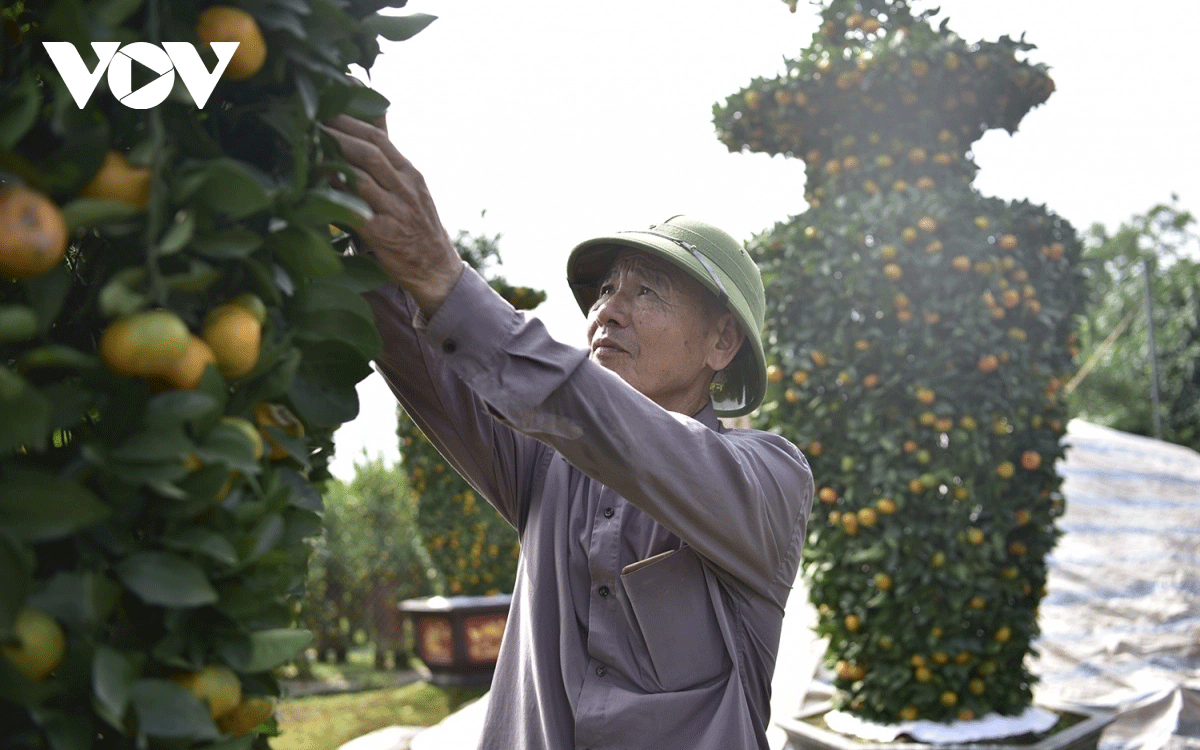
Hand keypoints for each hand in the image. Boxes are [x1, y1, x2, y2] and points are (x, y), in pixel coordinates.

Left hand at [322, 114, 464, 315]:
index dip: (349, 119)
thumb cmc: (416, 226)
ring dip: (332, 162)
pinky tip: (316, 192)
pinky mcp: (387, 236)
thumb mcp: (409, 188)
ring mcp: (397, 211)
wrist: (437, 270)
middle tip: (307, 121)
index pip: (379, 137)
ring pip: (363, 178)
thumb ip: (387, 159)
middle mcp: (405, 188)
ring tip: (306, 150)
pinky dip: (338, 200)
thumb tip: (368, 119)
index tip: (323, 106)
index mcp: (409, 173)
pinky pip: (359, 213)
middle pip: (370, 152)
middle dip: (337, 134)